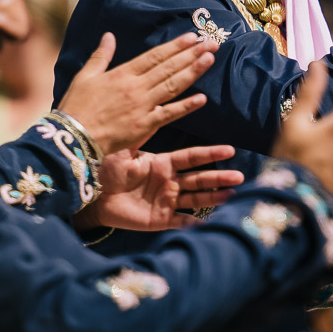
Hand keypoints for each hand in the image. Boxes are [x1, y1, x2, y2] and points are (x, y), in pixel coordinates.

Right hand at [56, 33, 216, 153]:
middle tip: (212, 44)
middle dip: (192, 54)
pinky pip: (169, 114)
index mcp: (122, 74)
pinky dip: (186, 106)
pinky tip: (202, 99)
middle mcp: (136, 88)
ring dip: (193, 72)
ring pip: (173, 86)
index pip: (154, 56)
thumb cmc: (76, 107)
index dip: (175, 46)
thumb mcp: (84, 76)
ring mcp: (143, 106)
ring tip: (210, 60)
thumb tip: (109, 36)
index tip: (192, 37)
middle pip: (169, 68)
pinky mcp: (145, 126)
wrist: (73, 136)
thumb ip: (100, 56)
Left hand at [78, 145, 244, 232]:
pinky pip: (180, 221)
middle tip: (239, 176)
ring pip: (195, 199)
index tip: (229, 149)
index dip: (210, 154)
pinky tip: (208, 222)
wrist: (93, 197)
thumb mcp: (124, 150)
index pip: (191, 157)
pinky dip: (194, 223)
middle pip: (199, 178)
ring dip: (213, 197)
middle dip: (218, 177)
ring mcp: (166, 201)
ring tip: (232, 195)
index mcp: (162, 164)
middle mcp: (169, 182)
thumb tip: (153, 107)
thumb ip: (140, 132)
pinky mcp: (159, 219)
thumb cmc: (107, 171)